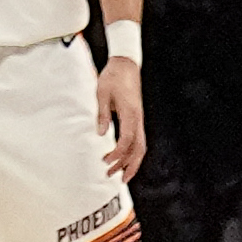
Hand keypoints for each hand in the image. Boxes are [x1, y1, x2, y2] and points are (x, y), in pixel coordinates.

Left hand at [95, 58, 148, 181]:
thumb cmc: (113, 77)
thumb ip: (102, 114)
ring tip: (120, 175)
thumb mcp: (102, 93)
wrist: (125, 64)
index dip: (117, 154)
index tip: (105, 161)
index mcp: (130, 114)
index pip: (127, 141)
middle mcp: (138, 119)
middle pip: (138, 149)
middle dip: (128, 166)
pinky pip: (138, 140)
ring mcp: (139, 119)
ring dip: (131, 162)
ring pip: (140, 147)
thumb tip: (101, 134)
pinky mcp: (137, 118)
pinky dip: (132, 153)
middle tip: (115, 178)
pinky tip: (123, 159)